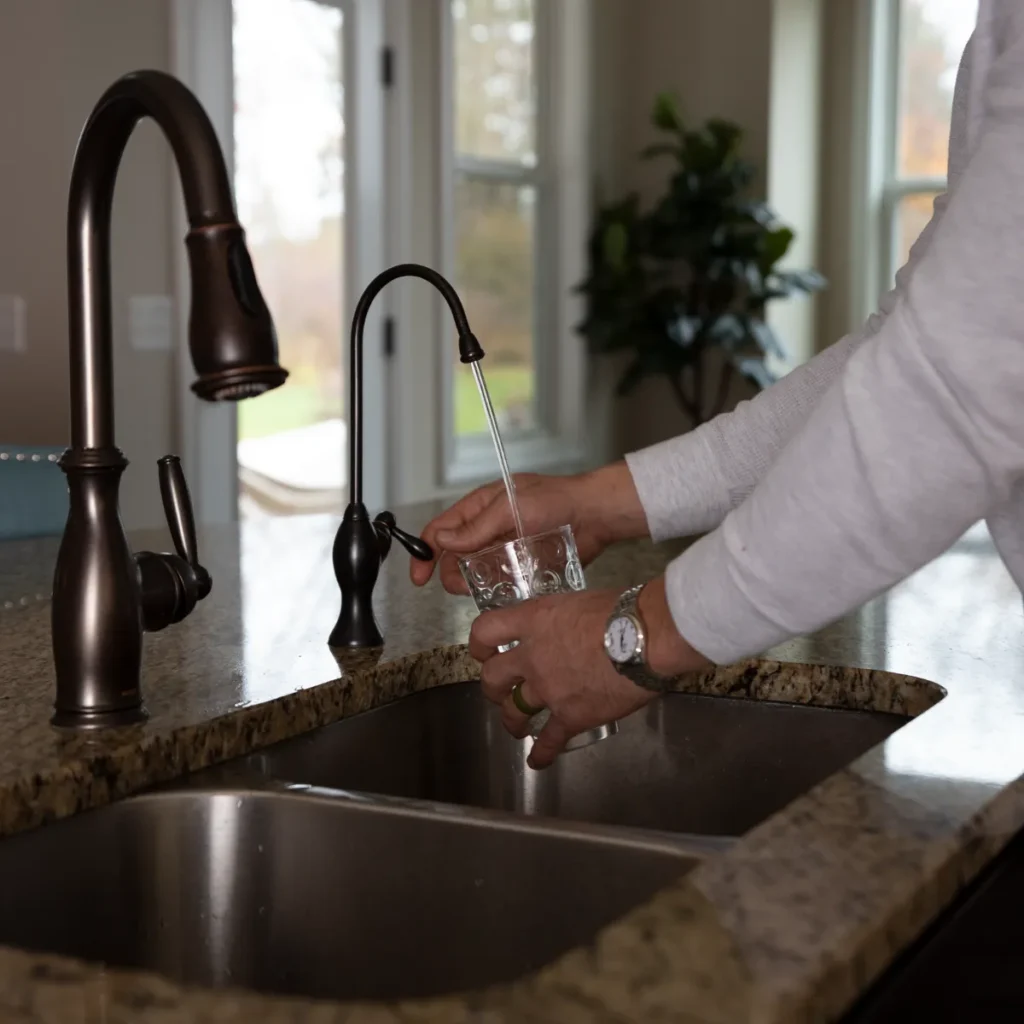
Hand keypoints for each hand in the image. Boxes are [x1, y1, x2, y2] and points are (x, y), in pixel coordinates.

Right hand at [411, 462, 647, 593]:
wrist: (594, 516)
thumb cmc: (556, 500)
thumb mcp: (510, 508)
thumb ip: (476, 527)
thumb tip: (443, 539)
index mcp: (480, 508)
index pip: (441, 530)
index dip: (425, 552)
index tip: (420, 577)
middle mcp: (488, 530)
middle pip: (454, 557)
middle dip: (451, 574)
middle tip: (462, 587)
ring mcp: (504, 549)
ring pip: (475, 574)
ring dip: (473, 584)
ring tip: (484, 590)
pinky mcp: (521, 567)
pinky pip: (500, 583)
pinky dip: (495, 591)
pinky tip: (502, 595)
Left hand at [469, 578, 711, 768]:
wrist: (644, 637)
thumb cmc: (620, 609)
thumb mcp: (579, 601)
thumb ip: (564, 619)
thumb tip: (571, 627)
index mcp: (533, 622)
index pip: (487, 631)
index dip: (479, 644)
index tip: (483, 651)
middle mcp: (532, 656)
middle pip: (493, 677)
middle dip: (492, 687)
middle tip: (498, 691)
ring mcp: (548, 689)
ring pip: (513, 711)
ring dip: (511, 721)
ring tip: (516, 726)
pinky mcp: (571, 715)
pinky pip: (550, 740)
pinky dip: (542, 753)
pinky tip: (537, 760)